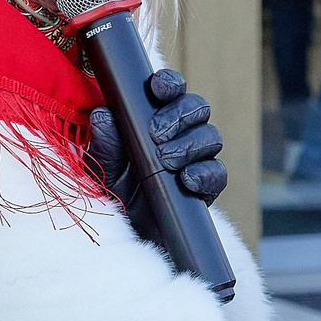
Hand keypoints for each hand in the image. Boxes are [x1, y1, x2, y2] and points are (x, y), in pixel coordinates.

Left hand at [85, 67, 225, 241]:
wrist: (129, 236)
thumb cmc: (115, 194)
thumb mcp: (103, 168)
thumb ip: (105, 144)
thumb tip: (103, 115)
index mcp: (156, 119)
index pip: (172, 90)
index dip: (170, 83)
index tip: (157, 88)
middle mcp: (182, 134)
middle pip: (198, 107)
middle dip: (180, 115)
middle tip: (156, 134)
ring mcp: (198, 160)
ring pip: (211, 137)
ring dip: (189, 144)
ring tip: (165, 161)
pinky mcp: (207, 189)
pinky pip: (218, 173)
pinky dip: (203, 174)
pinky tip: (185, 180)